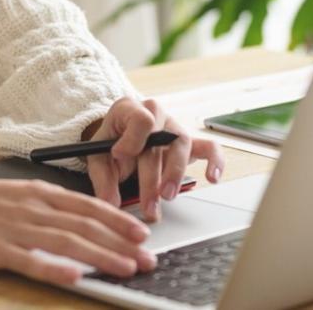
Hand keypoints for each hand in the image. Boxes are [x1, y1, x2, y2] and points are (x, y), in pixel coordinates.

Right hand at [0, 165, 156, 285]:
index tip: (142, 233)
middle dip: (121, 243)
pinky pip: (29, 259)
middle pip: (85, 225)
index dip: (119, 220)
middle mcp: (33, 207)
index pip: (88, 206)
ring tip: (125, 267)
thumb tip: (82, 221)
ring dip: (100, 255)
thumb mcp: (18, 194)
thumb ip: (48, 206)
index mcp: (39, 192)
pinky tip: (74, 276)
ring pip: (66, 241)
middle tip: (148, 258)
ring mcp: (14, 228)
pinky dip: (54, 267)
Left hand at [85, 97, 224, 222]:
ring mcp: (174, 128)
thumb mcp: (98, 158)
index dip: (132, 139)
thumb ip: (103, 180)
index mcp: (129, 110)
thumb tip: (111, 203)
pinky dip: (215, 161)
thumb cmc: (110, 145)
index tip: (120, 156)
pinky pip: (210, 147)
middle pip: (161, 138)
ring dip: (175, 172)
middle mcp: (155, 114)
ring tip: (167, 196)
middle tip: (148, 201)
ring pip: (182, 143)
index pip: (140, 118)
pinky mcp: (189, 143)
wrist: (120, 139)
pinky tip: (212, 178)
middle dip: (153, 174)